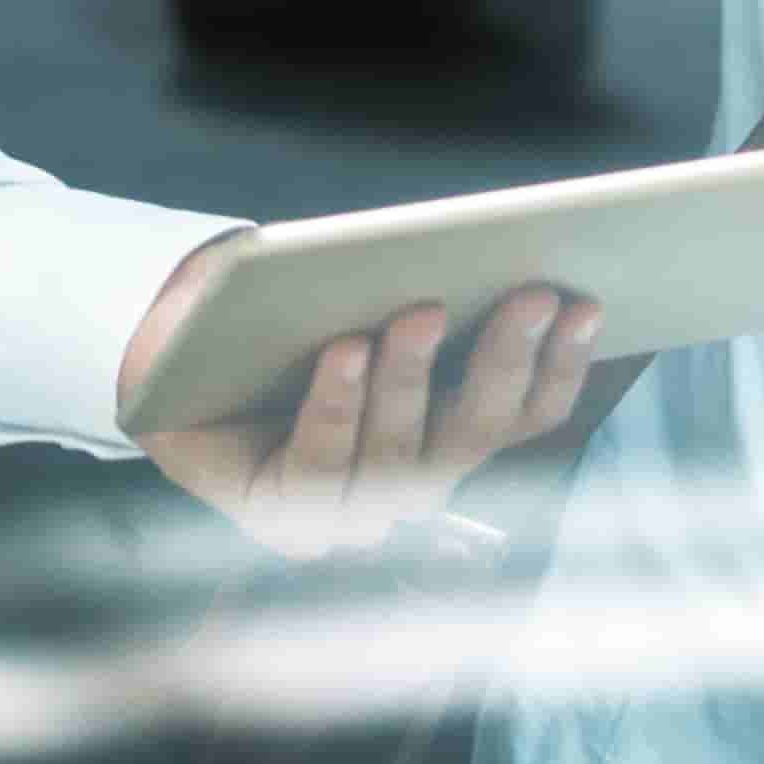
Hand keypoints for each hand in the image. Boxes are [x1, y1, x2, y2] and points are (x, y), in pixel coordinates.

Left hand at [122, 240, 603, 559]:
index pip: (525, 415)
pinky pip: (321, 466)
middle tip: (528, 294)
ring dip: (412, 380)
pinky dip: (337, 406)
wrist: (178, 380)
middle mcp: (412, 490)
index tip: (585, 302)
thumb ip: (428, 294)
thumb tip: (502, 241)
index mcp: (449, 441)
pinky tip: (344, 352)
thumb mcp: (364, 303)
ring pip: (401, 456)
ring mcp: (351, 517)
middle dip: (503, 361)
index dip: (561, 364)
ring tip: (417, 312)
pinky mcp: (287, 522)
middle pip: (471, 434)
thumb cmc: (284, 333)